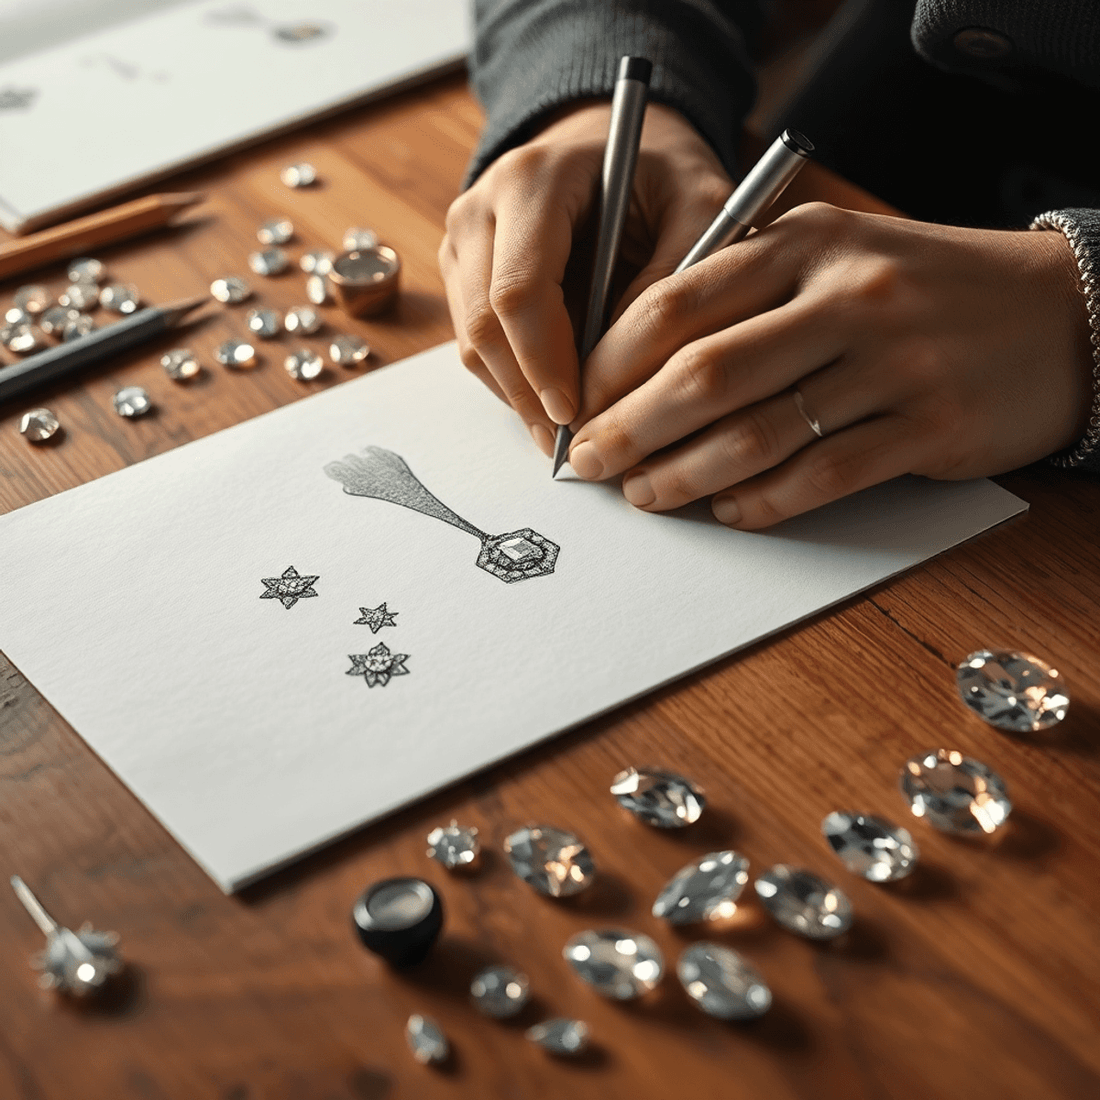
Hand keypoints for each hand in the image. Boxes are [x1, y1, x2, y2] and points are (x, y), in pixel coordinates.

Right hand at [438, 102, 733, 454]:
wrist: (611, 144)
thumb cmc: (660, 174)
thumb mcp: (698, 208)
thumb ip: (678, 278)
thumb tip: (637, 371)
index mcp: (533, 180)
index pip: (518, 291)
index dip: (545, 362)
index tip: (577, 414)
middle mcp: (480, 207)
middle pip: (484, 327)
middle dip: (528, 394)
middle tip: (572, 446)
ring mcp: (462, 241)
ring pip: (472, 345)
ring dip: (518, 397)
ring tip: (568, 434)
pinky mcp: (461, 271)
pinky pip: (475, 345)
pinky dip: (512, 382)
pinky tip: (553, 402)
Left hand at [567, 203, 1094, 526]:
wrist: (1057, 315)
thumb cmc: (917, 291)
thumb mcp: (832, 258)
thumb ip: (744, 295)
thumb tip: (637, 369)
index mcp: (804, 244)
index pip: (674, 304)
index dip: (610, 364)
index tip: (578, 405)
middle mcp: (844, 296)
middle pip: (702, 374)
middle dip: (628, 429)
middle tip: (589, 464)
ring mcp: (890, 363)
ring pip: (754, 435)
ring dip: (682, 476)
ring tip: (645, 495)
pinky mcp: (927, 427)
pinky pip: (818, 478)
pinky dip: (760, 503)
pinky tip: (727, 513)